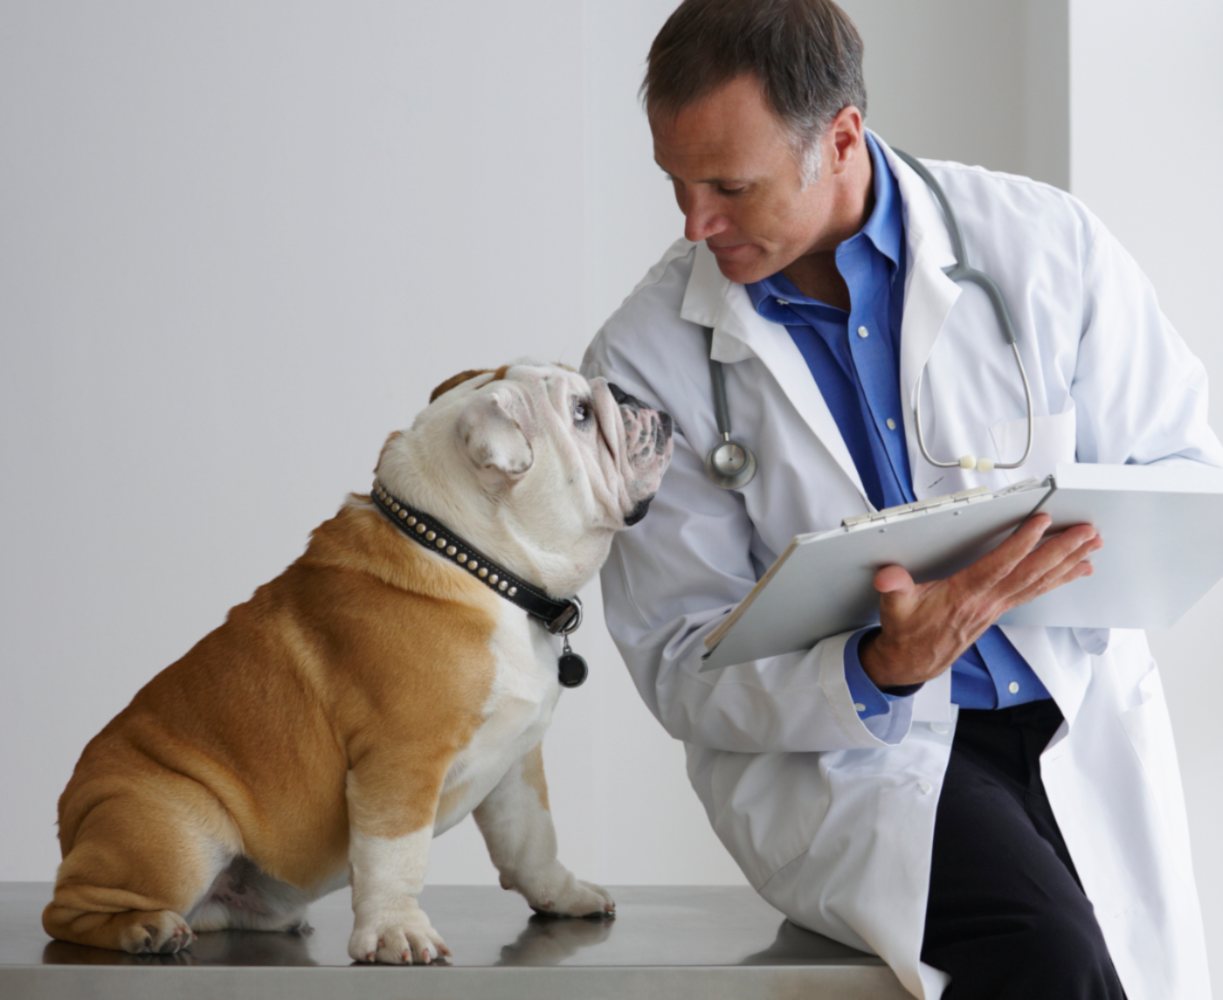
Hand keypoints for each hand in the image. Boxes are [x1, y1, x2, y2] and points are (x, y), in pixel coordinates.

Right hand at [859, 514, 1101, 688]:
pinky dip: (1058, 578)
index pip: (998, 567)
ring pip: (1039, 583)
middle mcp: (987, 602)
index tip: (1041, 523)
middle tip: (1086, 533)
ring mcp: (997, 607)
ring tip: (1092, 547)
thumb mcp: (893, 607)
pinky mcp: (999, 610)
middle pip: (1031, 574)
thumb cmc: (907, 631)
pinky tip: (1075, 570)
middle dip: (1062, 552)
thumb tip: (888, 576)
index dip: (1021, 544)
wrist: (912, 662)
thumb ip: (892, 588)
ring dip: (1068, 564)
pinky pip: (1035, 591)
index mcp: (964, 596)